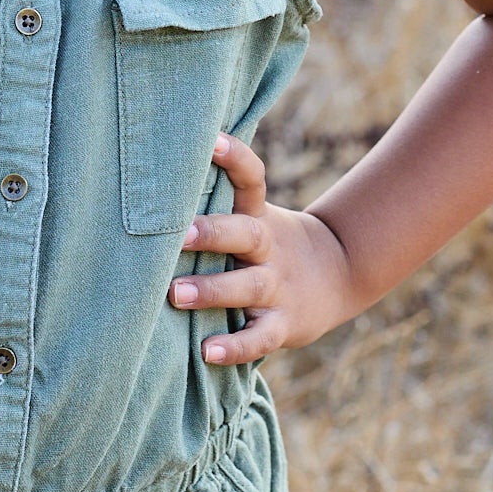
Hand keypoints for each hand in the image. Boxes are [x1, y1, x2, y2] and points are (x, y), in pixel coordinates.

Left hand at [168, 134, 358, 364]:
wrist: (338, 273)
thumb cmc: (270, 241)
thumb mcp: (255, 214)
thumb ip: (217, 202)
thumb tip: (154, 172)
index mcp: (258, 215)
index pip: (252, 179)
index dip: (235, 158)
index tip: (211, 139)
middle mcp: (268, 248)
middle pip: (245, 233)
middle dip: (212, 233)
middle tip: (177, 235)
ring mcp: (278, 286)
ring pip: (247, 287)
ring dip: (212, 291)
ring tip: (175, 294)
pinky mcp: (283, 324)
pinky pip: (260, 338)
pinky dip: (235, 347)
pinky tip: (207, 352)